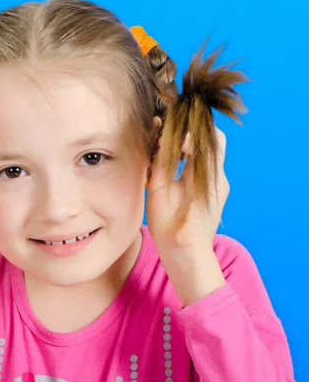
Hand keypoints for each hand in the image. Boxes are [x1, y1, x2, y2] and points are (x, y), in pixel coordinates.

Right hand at [146, 125, 228, 305]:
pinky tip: (176, 168)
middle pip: (211, 144)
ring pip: (208, 156)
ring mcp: (220, 186)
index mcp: (207, 173)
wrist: (185, 252)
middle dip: (190, 135)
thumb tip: (162, 131)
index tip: (173, 132)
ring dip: (191, 149)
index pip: (210, 137)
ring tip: (170, 153)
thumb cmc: (170, 223)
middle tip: (169, 138)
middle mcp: (219, 177)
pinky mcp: (215, 194)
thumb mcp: (160, 186)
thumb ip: (163, 157)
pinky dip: (192, 162)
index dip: (192, 129)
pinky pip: (207, 169)